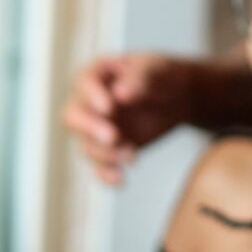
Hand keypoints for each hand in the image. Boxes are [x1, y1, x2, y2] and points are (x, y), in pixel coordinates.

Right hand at [62, 54, 197, 184]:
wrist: (177, 98)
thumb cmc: (164, 77)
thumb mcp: (157, 70)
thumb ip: (139, 79)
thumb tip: (120, 93)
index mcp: (98, 74)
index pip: (84, 83)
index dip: (92, 96)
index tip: (109, 107)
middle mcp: (90, 101)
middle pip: (74, 116)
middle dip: (90, 129)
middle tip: (113, 137)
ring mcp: (96, 127)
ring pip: (86, 145)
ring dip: (106, 154)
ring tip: (132, 154)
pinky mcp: (107, 148)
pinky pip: (99, 165)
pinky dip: (106, 174)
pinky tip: (120, 181)